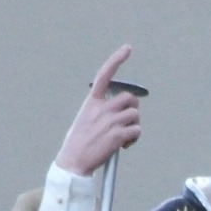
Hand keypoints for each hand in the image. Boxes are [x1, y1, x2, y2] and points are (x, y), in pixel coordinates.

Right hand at [55, 43, 141, 175]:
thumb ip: (99, 110)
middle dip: (132, 108)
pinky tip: (125, 145)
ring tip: (124, 136)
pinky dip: (134, 138)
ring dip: (134, 125)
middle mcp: (101, 108)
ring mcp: (110, 121)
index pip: (104, 75)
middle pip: (129, 98)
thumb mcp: (84, 119)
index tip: (127, 49)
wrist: (74, 161)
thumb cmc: (78, 142)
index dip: (116, 60)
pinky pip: (137, 130)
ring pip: (135, 114)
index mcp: (91, 102)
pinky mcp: (118, 135)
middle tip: (127, 120)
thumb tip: (118, 111)